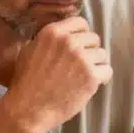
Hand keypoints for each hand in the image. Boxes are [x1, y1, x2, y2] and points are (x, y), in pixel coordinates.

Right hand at [1, 17, 111, 132]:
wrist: (28, 109)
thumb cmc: (26, 82)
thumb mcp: (30, 51)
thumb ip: (49, 40)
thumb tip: (64, 35)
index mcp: (53, 32)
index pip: (81, 23)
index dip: (82, 34)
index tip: (80, 45)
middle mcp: (69, 42)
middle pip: (94, 38)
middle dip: (89, 50)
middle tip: (81, 64)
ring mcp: (82, 59)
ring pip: (102, 54)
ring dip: (96, 64)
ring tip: (84, 76)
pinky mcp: (91, 77)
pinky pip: (107, 71)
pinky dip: (102, 78)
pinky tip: (91, 84)